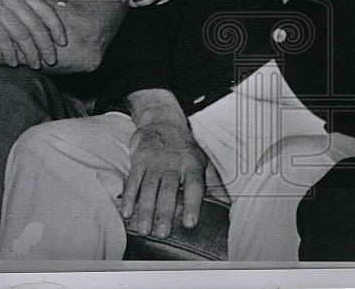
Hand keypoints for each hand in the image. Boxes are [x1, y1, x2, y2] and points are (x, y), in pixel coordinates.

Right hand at [0, 0, 65, 67]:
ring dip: (30, 52)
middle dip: (46, 45)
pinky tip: (13, 63)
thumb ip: (18, 8)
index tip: (63, 42)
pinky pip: (2, 38)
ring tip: (34, 65)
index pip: (46, 10)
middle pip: (36, 25)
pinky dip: (10, 53)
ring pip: (21, 33)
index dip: (57, 27)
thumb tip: (36, 27)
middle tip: (51, 61)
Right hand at [120, 119, 208, 237]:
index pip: (194, 186)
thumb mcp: (202, 160)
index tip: (190, 223)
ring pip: (149, 188)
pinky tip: (127, 213)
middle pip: (169, 190)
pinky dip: (129, 197)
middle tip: (163, 233)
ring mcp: (155, 161)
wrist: (163, 122)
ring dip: (146, 210)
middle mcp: (174, 163)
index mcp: (192, 165)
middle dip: (165, 212)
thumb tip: (227, 202)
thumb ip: (213, 182)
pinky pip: (133, 180)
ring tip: (146, 230)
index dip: (193, 205)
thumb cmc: (185, 149)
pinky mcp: (139, 160)